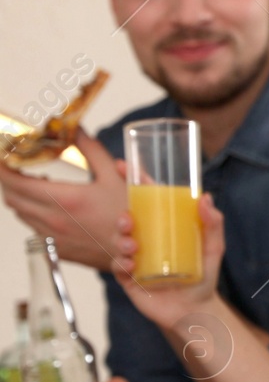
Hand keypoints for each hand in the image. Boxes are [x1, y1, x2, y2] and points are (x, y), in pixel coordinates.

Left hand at [0, 131, 125, 269]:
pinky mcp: (57, 249)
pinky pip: (32, 228)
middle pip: (11, 197)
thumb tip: (76, 128)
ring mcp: (53, 237)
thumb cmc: (131, 214)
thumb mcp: (115, 176)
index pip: (14, 181)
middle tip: (16, 165)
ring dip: (20, 195)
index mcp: (64, 199)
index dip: (2, 167)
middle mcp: (52, 219)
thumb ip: (91, 150)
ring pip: (20, 213)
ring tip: (35, 182)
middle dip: (8, 179)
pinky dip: (31, 213)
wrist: (141, 252)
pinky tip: (48, 205)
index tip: (3, 156)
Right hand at [111, 192, 225, 329]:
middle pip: (127, 220)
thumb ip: (213, 224)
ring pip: (118, 242)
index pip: (147, 201)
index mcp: (164, 227)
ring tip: (134, 246)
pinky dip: (122, 262)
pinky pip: (118, 266)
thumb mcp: (213, 248)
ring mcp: (135, 258)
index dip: (135, 182)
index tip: (123, 165)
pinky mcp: (129, 279)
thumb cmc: (204, 276)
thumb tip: (205, 197)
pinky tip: (131, 264)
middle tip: (128, 220)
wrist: (195, 310)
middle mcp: (146, 240)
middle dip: (122, 216)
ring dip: (121, 239)